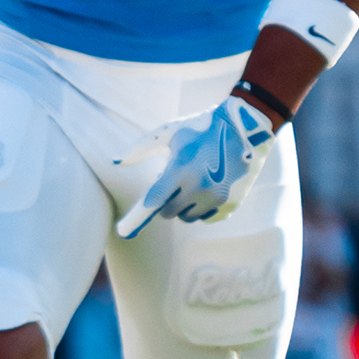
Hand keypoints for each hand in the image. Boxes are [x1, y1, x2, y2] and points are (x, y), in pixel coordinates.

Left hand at [117, 91, 280, 239]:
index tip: (124, 229)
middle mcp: (199, 187)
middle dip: (166, 202)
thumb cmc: (199, 129)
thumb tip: (115, 161)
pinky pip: (207, 217)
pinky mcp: (231, 203)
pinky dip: (202, 208)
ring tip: (189, 185)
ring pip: (188, 217)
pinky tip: (205, 190)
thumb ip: (140, 149)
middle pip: (170, 212)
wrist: (242, 129)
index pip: (154, 200)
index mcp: (180, 169)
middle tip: (171, 185)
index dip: (140, 213)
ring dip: (184, 206)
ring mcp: (217, 197)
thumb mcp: (167, 133)